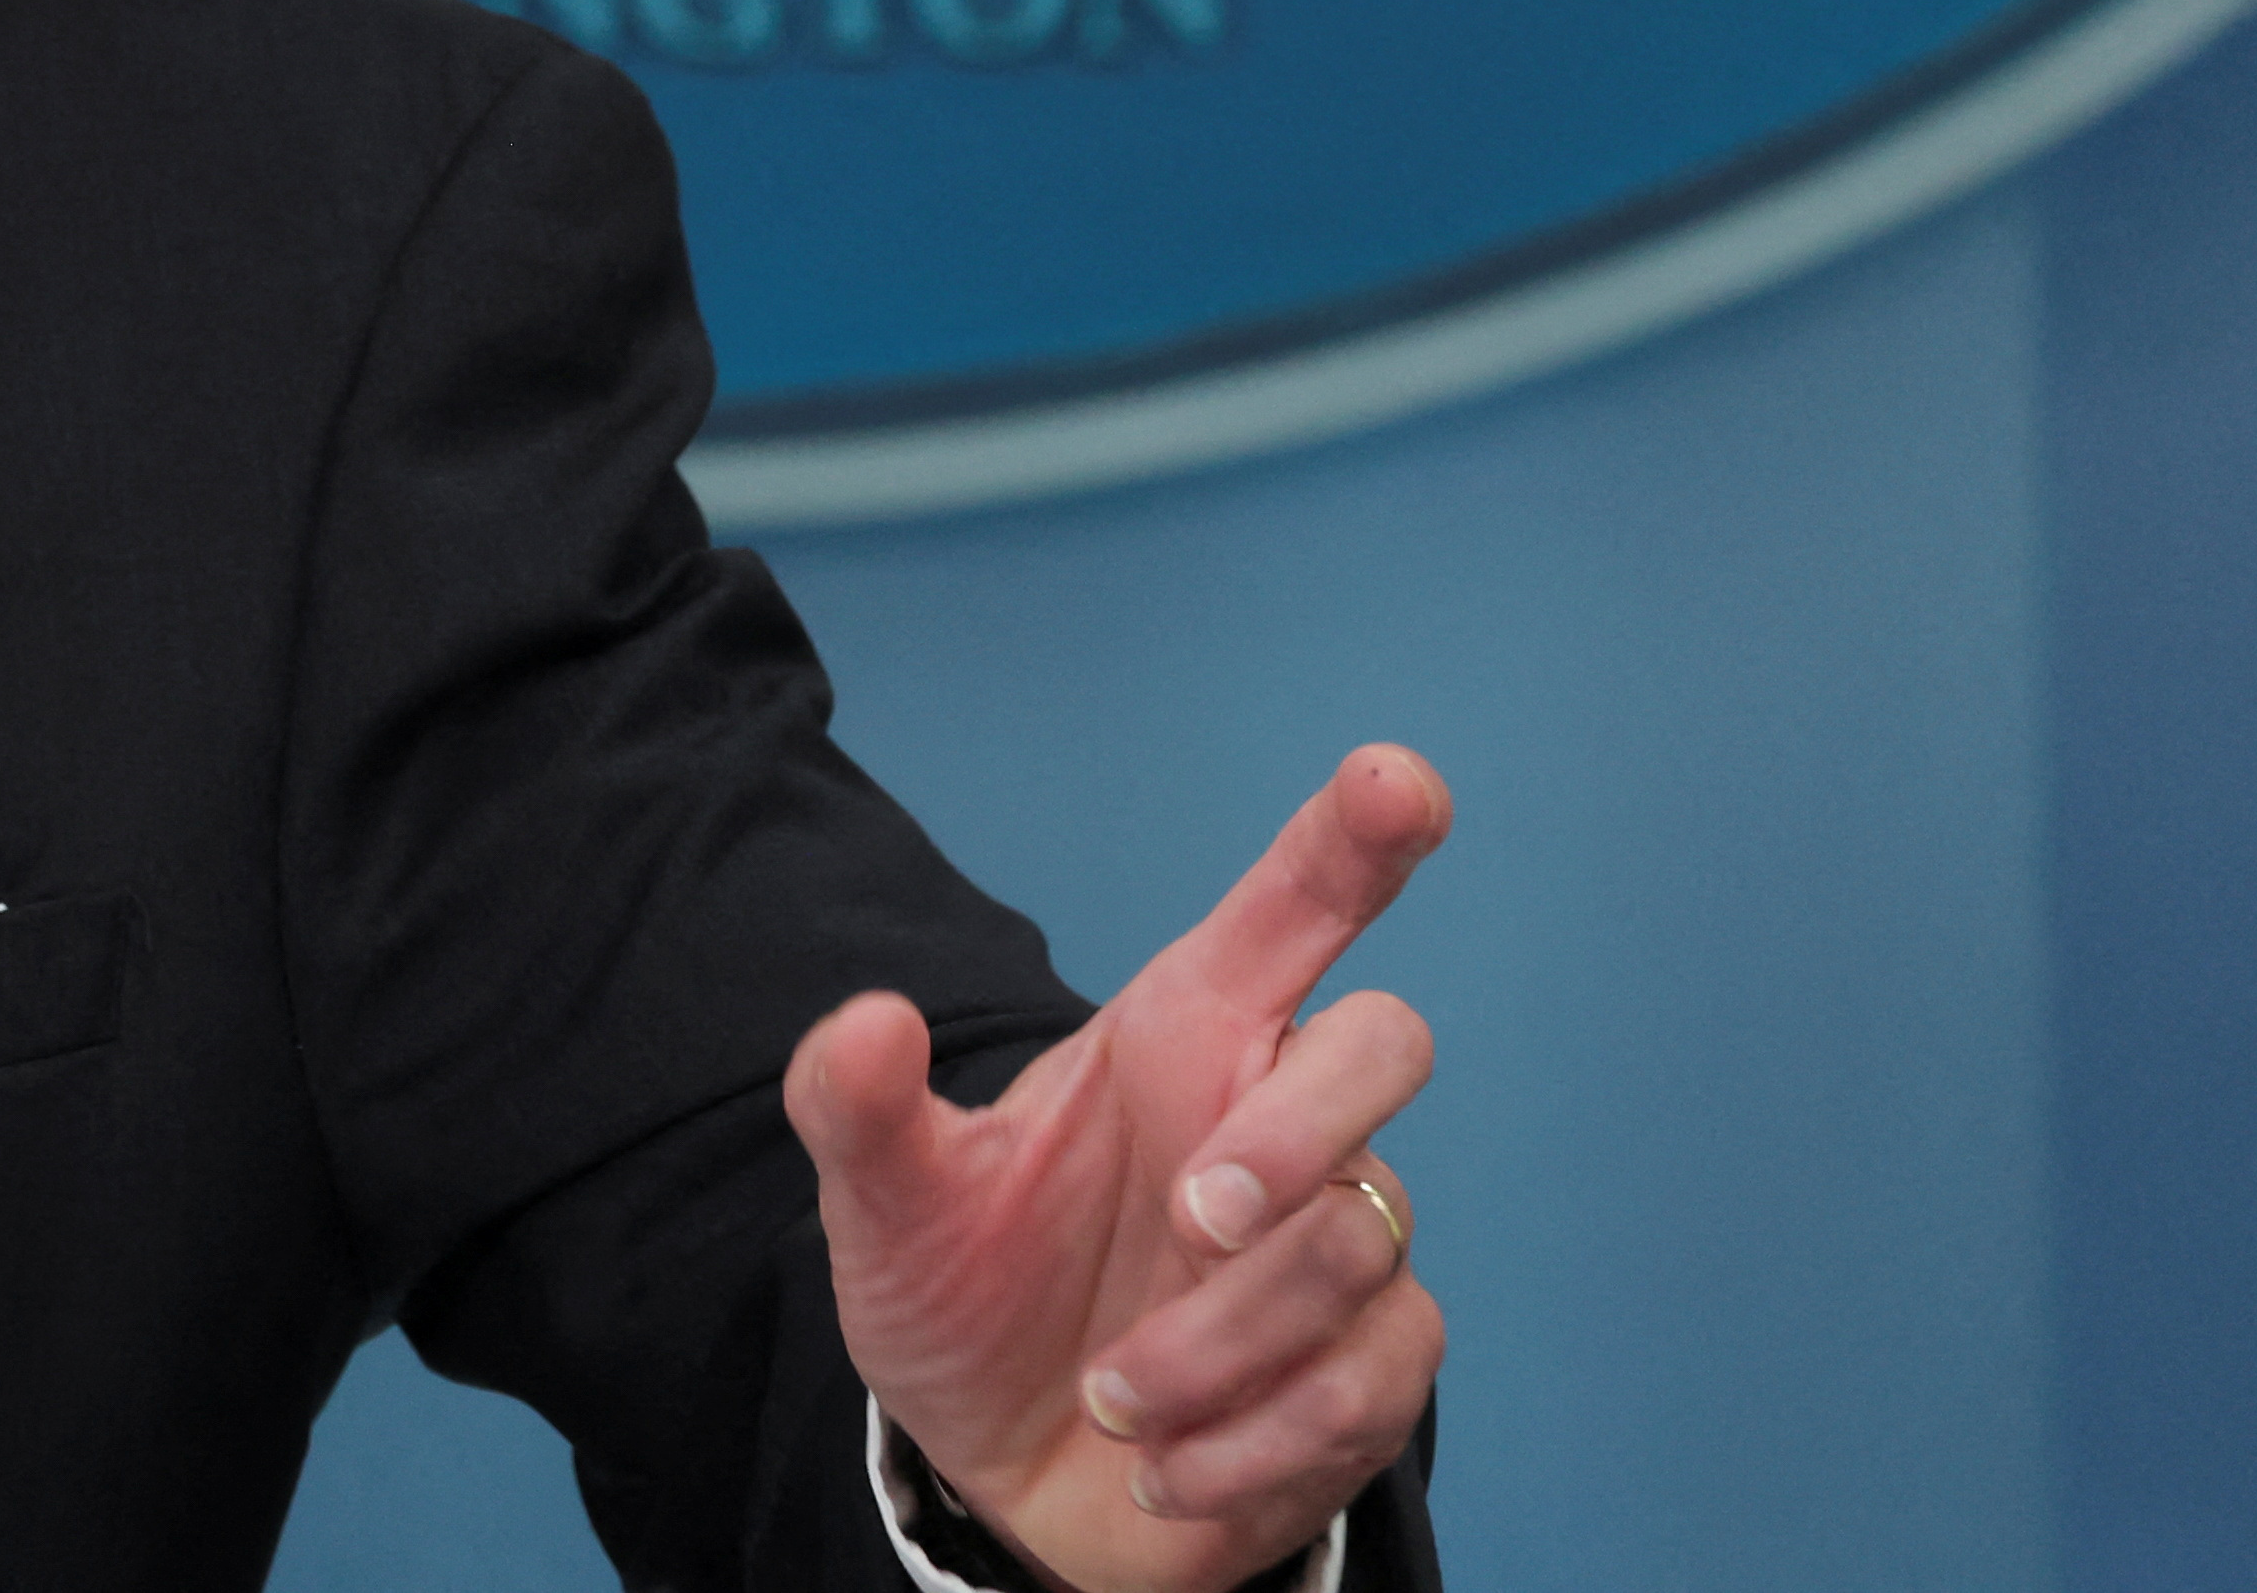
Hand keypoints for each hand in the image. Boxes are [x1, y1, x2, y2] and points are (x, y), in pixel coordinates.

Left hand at [784, 744, 1449, 1592]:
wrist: (1006, 1475)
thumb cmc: (968, 1299)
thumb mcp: (887, 1208)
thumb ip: (859, 1111)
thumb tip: (861, 1024)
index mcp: (1183, 1034)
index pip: (1295, 908)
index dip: (1356, 836)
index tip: (1398, 781)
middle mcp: (1276, 1112)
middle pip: (1384, 1045)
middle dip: (1296, 1134)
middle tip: (1189, 1221)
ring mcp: (1341, 1238)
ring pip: (1359, 1242)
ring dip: (1221, 1343)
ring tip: (1108, 1400)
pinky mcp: (1370, 1365)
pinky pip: (1374, 1384)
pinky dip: (1257, 1442)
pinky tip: (1166, 1468)